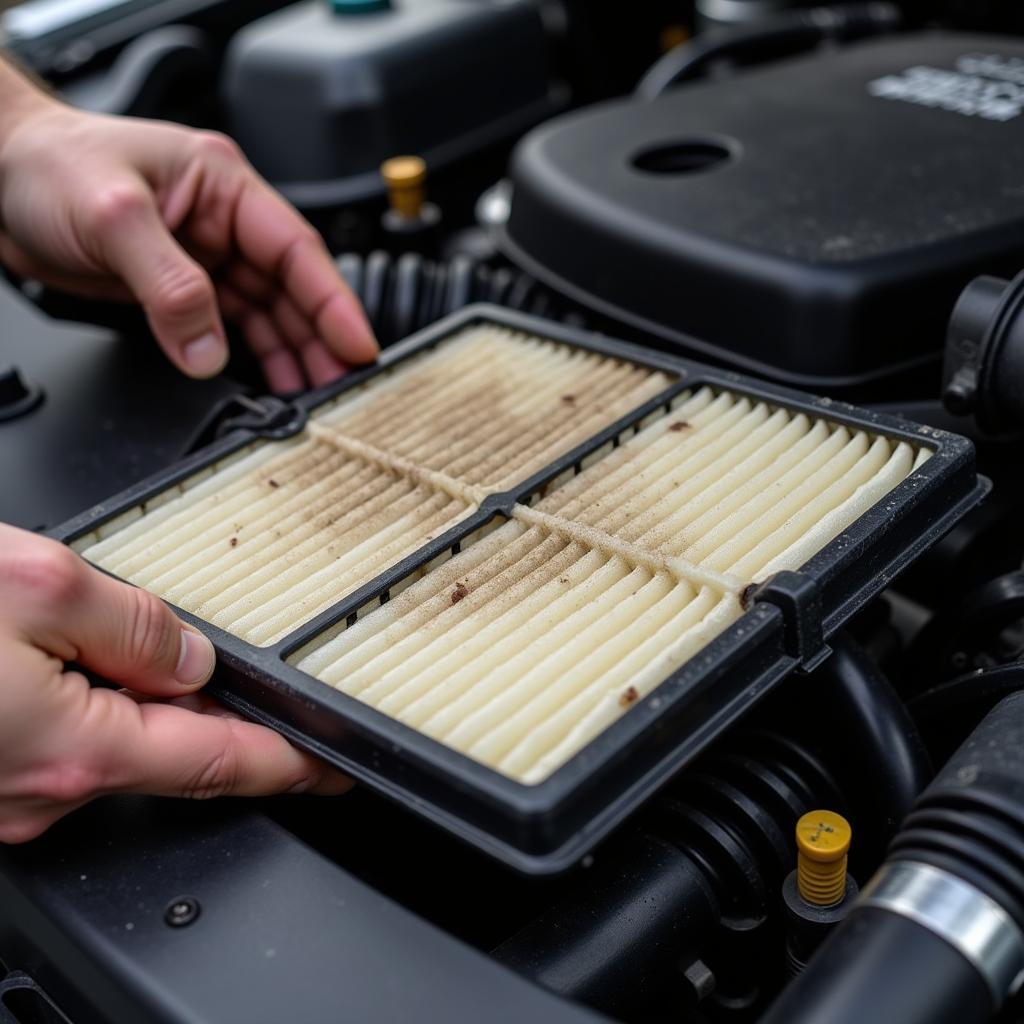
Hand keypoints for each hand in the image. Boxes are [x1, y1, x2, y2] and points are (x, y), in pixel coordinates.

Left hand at [0, 88, 376, 391]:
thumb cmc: (46, 164)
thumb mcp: (113, 217)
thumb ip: (169, 285)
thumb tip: (207, 349)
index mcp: (223, 186)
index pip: (296, 250)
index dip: (333, 302)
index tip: (359, 346)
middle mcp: (221, 221)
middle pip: (290, 289)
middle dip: (318, 339)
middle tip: (340, 386)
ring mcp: (203, 255)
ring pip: (264, 313)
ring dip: (288, 354)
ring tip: (311, 395)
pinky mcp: (178, 286)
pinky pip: (228, 327)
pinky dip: (246, 357)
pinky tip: (262, 382)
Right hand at [0, 523, 349, 842]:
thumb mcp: (37, 589)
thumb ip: (134, 624)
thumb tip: (190, 656)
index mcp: (77, 751)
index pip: (222, 764)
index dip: (289, 762)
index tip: (333, 766)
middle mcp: (41, 792)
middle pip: (170, 750)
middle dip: (210, 705)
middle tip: (232, 664)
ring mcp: (7, 793)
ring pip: (113, 743)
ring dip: (140, 696)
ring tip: (127, 639)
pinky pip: (66, 744)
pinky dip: (93, 704)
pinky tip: (73, 658)